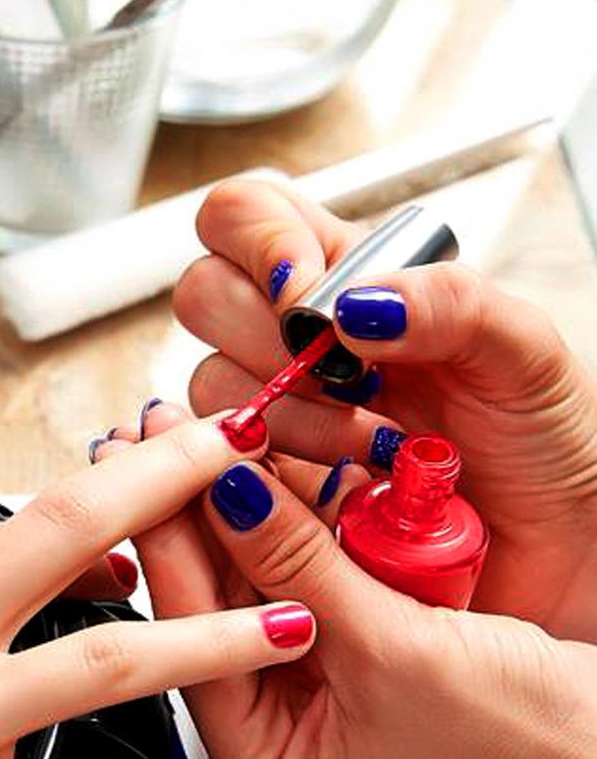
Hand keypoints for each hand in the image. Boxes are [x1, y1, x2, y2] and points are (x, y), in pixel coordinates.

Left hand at [100, 413, 596, 758]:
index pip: (188, 634)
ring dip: (235, 512)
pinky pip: (297, 583)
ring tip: (200, 435)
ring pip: (248, 589)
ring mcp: (308, 696)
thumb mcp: (394, 646)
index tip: (145, 455)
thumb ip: (299, 563)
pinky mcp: (345, 658)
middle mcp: (273, 734)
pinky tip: (260, 471)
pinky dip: (286, 530)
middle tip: (161, 430)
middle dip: (192, 516)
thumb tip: (227, 487)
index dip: (168, 535)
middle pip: (208, 608)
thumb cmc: (518, 736)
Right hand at [172, 179, 596, 639]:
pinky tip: (342, 488)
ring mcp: (279, 416)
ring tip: (371, 448)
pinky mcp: (270, 490)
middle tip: (350, 382)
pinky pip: (223, 470)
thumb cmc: (543, 440)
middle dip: (266, 339)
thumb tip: (355, 304)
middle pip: (205, 294)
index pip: (248, 216)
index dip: (258, 243)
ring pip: (209, 388)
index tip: (307, 301)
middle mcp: (300, 341)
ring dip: (287, 419)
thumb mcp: (522, 351)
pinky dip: (276, 476)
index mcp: (350, 282)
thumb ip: (450, 301)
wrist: (553, 542)